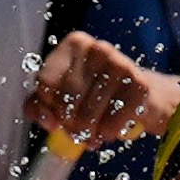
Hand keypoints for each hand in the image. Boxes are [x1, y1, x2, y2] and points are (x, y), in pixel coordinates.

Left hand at [22, 32, 179, 148]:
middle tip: (76, 131)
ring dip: (87, 134)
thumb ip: (39, 106)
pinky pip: (110, 124)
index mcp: (75, 44)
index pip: (46, 82)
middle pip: (67, 100)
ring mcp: (121, 65)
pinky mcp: (139, 86)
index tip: (57, 116)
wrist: (140, 96)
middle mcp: (98, 48)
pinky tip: (108, 132)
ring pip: (87, 116)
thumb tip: (48, 121)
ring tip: (92, 134)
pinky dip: (106, 135)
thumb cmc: (95, 93)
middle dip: (68, 124)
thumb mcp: (60, 95)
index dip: (49, 106)